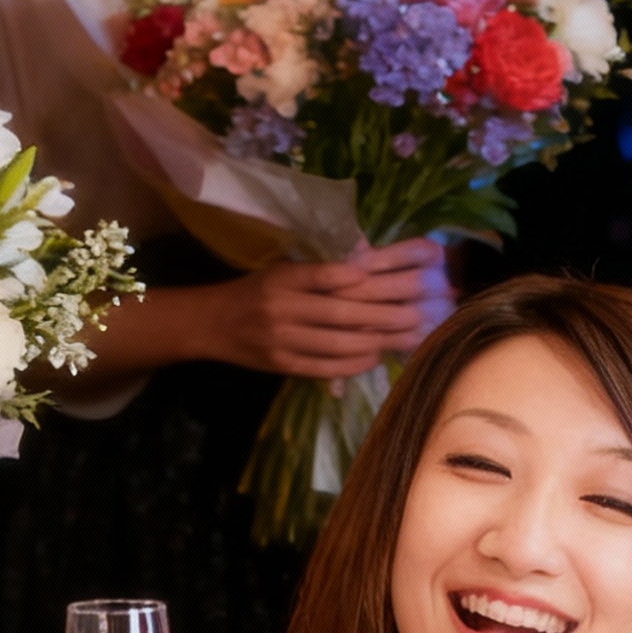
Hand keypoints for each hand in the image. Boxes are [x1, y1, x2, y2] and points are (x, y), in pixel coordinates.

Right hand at [218, 244, 453, 385]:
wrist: (212, 323)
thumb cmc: (255, 291)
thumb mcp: (283, 271)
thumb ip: (321, 272)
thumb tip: (370, 266)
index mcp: (285, 277)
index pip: (334, 275)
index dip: (371, 278)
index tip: (406, 276)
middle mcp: (283, 306)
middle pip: (345, 310)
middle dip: (387, 312)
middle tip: (419, 312)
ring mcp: (282, 339)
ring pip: (338, 342)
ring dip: (378, 340)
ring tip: (408, 335)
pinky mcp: (282, 364)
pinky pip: (325, 366)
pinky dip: (353, 363)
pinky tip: (375, 356)